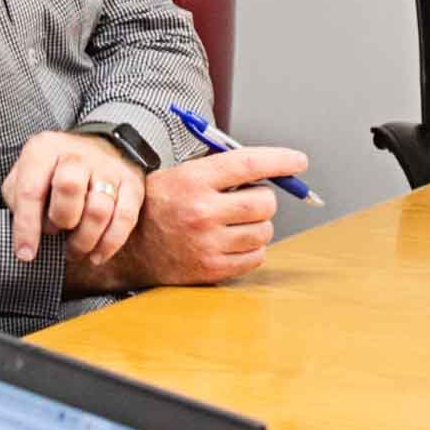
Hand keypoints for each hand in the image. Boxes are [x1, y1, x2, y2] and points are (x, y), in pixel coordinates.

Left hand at [0, 127, 143, 272]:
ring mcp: (108, 168)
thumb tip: (26, 233)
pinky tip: (97, 255)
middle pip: (69, 188)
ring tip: (74, 250)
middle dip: (61, 219)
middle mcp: (77, 155)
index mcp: (44, 149)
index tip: (25, 253)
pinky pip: (125, 218)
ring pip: (99, 209)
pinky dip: (110, 243)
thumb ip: (17, 198)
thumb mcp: (26, 174)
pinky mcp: (132, 184)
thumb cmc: (53, 171)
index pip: (31, 190)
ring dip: (84, 240)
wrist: (97, 147)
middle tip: (58, 232)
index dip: (26, 226)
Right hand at [82, 142, 308, 289]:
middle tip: (250, 199)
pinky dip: (252, 249)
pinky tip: (233, 242)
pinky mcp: (212, 269)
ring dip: (259, 225)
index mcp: (194, 181)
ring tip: (237, 223)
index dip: (280, 160)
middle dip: (265, 199)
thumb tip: (271, 169)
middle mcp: (202, 212)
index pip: (248, 163)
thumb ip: (223, 171)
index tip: (299, 161)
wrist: (130, 247)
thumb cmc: (160, 205)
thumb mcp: (183, 175)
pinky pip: (256, 257)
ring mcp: (208, 244)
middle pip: (264, 202)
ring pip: (264, 231)